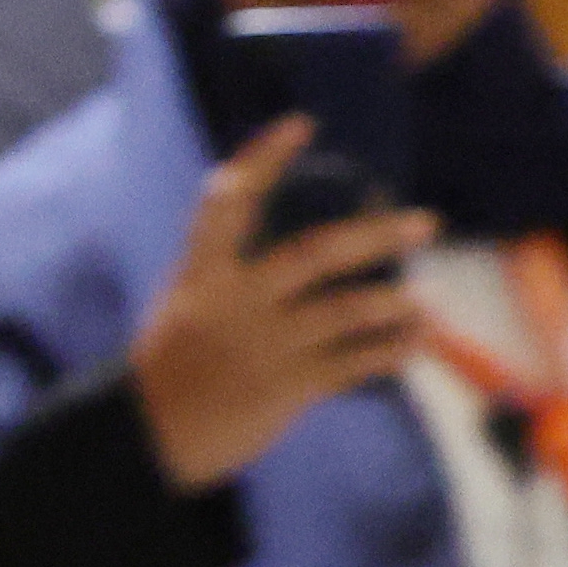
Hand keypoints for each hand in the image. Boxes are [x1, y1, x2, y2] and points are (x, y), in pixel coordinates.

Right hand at [133, 122, 432, 491]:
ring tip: (421, 301)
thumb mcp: (183, 312)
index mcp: (201, 278)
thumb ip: (230, 282)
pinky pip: (355, 363)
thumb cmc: (168, 373)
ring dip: (395, 303)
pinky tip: (415, 340)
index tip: (301, 124)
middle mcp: (235, 303)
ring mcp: (264, 346)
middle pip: (315, 254)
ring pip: (347, 311)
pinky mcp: (286, 388)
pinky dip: (392, 350)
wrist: (142, 442)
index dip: (263, 160)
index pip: (228, 204)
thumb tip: (293, 258)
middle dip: (376, 235)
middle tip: (425, 222)